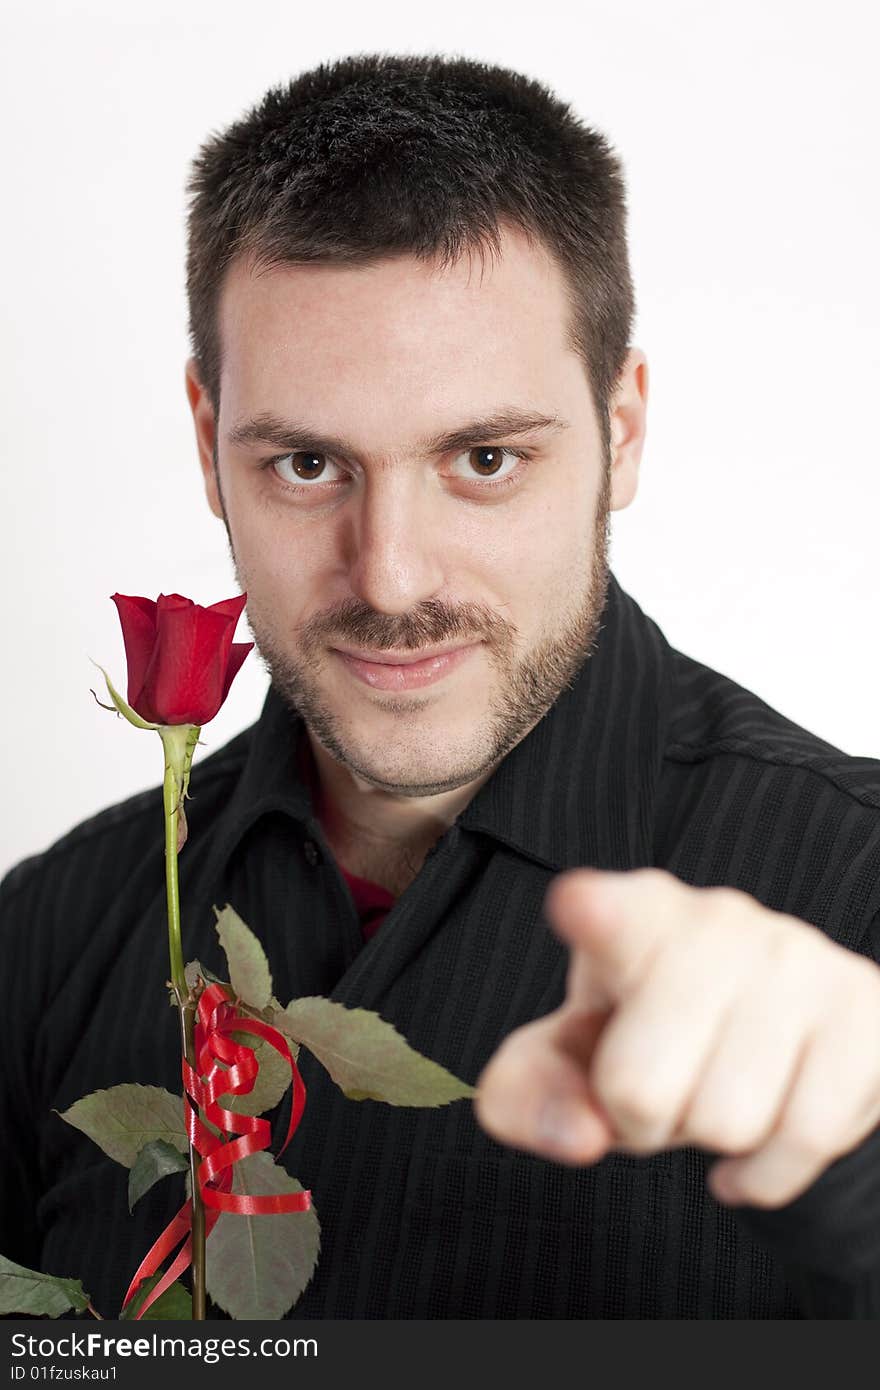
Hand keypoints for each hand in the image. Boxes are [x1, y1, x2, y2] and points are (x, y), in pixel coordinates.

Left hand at [474, 868, 879, 1207]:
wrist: (771, 1028)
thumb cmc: (648, 1033)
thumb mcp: (570, 1055)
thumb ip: (529, 1094)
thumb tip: (582, 1136)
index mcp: (632, 915)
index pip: (608, 912)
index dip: (593, 914)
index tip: (580, 905)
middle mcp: (718, 920)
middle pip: (640, 1089)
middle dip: (640, 1119)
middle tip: (662, 1082)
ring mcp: (798, 959)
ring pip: (725, 1123)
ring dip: (711, 1141)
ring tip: (716, 1088)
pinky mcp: (864, 1011)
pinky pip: (804, 1139)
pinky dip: (769, 1171)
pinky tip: (757, 1142)